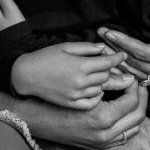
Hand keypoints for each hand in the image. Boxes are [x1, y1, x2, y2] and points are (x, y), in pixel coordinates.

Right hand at [11, 42, 127, 108]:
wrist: (26, 75)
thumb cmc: (44, 57)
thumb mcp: (64, 46)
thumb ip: (86, 47)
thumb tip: (103, 48)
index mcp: (80, 65)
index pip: (107, 62)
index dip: (117, 58)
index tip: (123, 56)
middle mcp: (81, 81)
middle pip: (107, 76)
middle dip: (111, 70)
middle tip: (114, 67)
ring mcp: (77, 94)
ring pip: (101, 89)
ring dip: (104, 83)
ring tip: (102, 78)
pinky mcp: (72, 103)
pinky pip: (92, 102)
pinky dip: (96, 96)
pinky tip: (94, 90)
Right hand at [25, 80, 148, 149]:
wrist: (35, 120)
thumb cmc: (54, 97)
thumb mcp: (76, 84)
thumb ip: (100, 70)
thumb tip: (119, 60)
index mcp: (102, 116)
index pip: (131, 100)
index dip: (134, 85)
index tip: (132, 76)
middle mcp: (105, 133)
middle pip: (138, 116)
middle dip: (141, 98)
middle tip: (138, 86)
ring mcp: (101, 142)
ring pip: (134, 129)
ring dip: (137, 112)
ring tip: (133, 98)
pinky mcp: (97, 146)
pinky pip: (123, 137)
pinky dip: (128, 124)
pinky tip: (122, 112)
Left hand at [97, 0, 149, 87]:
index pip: (142, 52)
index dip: (124, 42)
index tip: (108, 32)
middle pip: (134, 62)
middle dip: (114, 48)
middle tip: (99, 34)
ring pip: (132, 71)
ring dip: (114, 59)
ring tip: (99, 45)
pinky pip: (136, 77)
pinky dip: (121, 67)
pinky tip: (108, 57)